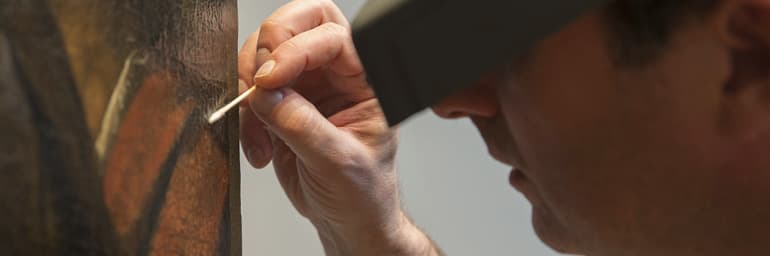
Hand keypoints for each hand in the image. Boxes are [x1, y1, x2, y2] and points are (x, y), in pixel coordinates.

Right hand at [238, 0, 438, 254]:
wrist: (346, 218)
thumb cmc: (362, 191)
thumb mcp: (340, 163)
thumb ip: (303, 125)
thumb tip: (267, 95)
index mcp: (366, 79)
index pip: (331, 37)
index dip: (296, 49)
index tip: (269, 78)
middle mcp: (336, 74)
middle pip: (300, 22)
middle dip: (270, 44)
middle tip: (258, 80)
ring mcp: (307, 84)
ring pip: (266, 51)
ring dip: (250, 87)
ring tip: (260, 130)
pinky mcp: (281, 101)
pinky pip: (250, 87)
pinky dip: (243, 113)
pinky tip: (260, 146)